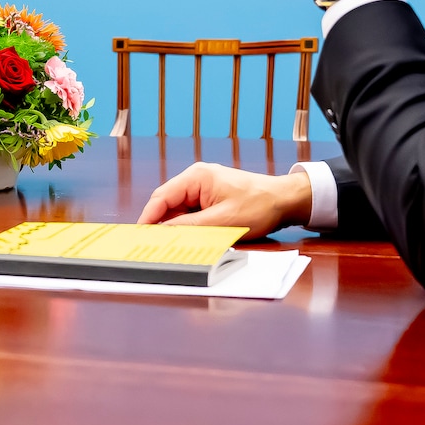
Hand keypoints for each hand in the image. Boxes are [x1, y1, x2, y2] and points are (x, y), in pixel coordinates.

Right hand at [137, 163, 311, 240]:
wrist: (285, 201)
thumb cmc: (259, 206)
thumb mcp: (222, 222)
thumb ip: (189, 227)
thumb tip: (163, 234)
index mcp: (196, 177)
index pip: (161, 198)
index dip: (148, 218)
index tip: (139, 236)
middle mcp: (197, 180)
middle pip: (168, 205)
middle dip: (161, 226)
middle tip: (153, 247)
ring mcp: (204, 189)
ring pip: (179, 212)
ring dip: (177, 228)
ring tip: (173, 246)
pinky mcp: (211, 199)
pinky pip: (192, 214)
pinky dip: (189, 227)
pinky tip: (190, 240)